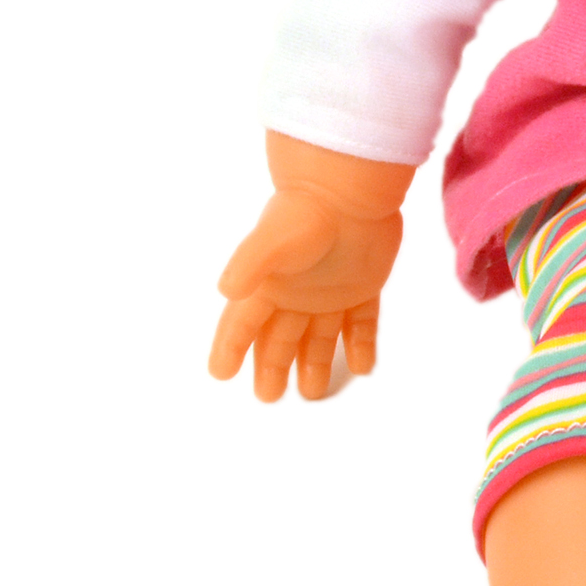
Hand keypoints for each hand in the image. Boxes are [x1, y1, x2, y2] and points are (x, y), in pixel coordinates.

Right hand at [209, 134, 413, 400]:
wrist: (354, 189)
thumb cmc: (309, 212)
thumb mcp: (273, 239)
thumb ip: (250, 263)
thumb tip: (226, 289)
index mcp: (269, 284)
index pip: (243, 324)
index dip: (230, 348)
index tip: (220, 374)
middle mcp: (296, 291)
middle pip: (280, 337)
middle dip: (272, 366)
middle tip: (268, 396)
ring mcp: (331, 290)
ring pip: (320, 336)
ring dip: (316, 362)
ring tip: (314, 392)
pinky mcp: (363, 285)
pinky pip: (362, 322)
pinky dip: (362, 343)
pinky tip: (364, 365)